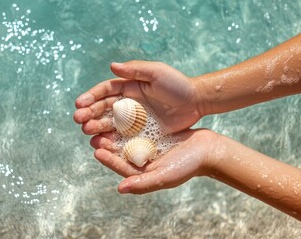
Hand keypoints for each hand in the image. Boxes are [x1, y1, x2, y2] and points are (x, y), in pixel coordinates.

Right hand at [74, 60, 203, 134]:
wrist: (197, 103)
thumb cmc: (178, 85)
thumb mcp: (157, 73)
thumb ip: (135, 69)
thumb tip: (112, 66)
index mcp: (128, 87)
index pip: (105, 91)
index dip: (91, 96)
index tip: (80, 103)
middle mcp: (127, 103)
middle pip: (103, 108)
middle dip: (89, 113)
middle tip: (79, 120)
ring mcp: (133, 119)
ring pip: (109, 123)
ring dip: (96, 127)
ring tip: (87, 132)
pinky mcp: (140, 133)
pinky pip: (122, 137)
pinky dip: (110, 140)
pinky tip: (101, 143)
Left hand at [90, 129, 218, 193]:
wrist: (208, 149)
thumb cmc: (188, 166)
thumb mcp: (166, 176)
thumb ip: (143, 183)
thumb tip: (121, 188)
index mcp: (142, 172)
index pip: (121, 167)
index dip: (108, 160)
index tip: (97, 151)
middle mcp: (141, 159)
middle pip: (119, 152)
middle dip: (106, 143)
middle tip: (92, 134)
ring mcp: (146, 145)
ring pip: (125, 138)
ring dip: (113, 131)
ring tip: (101, 121)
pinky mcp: (152, 133)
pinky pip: (136, 126)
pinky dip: (127, 121)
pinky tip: (118, 111)